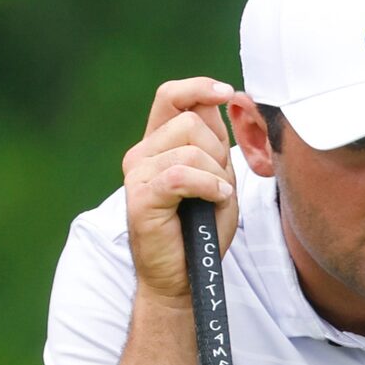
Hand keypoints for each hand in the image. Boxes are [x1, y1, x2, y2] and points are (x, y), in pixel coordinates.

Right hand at [122, 77, 254, 303]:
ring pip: (192, 149)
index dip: (198, 88)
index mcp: (158, 144)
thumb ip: (216, 144)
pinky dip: (209, 187)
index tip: (227, 92)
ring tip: (214, 200)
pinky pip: (183, 175)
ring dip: (217, 176)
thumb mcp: (218, 179)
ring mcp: (137, 174)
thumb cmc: (202, 231)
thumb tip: (223, 102)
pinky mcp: (141, 197)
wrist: (183, 275)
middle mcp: (142, 154)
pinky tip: (216, 201)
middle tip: (219, 184)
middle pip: (191, 122)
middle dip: (220, 152)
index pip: (170, 97)